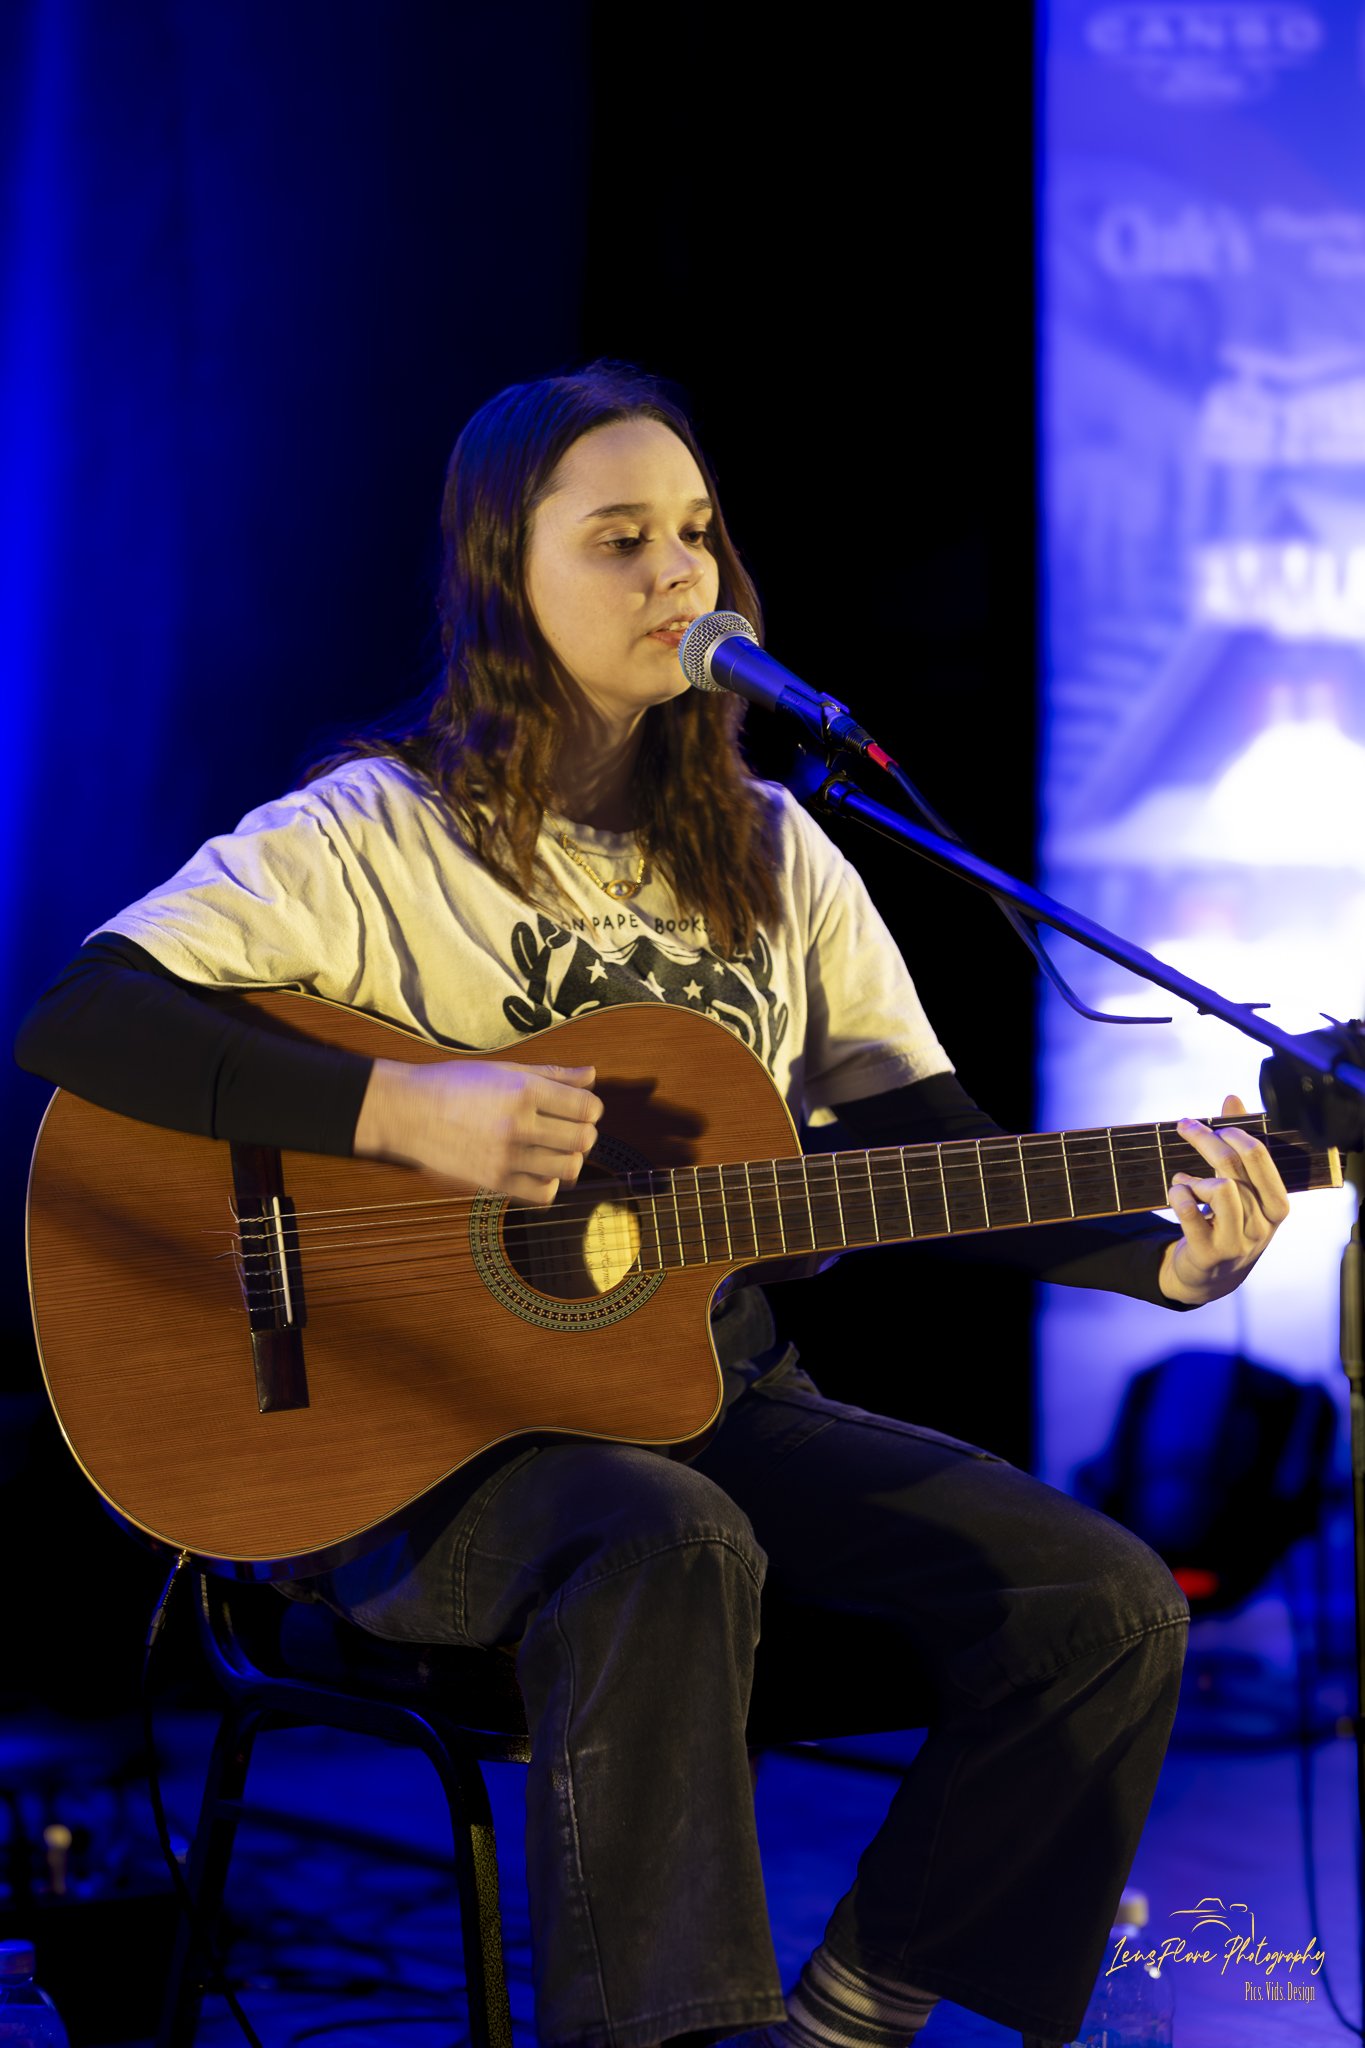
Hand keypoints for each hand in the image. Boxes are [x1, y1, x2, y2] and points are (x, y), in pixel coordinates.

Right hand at [354, 1057, 602, 1205]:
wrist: (408, 1112)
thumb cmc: (455, 1085)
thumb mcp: (505, 1070)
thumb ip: (552, 1075)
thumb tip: (592, 1076)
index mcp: (524, 1091)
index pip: (588, 1108)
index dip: (590, 1109)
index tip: (578, 1109)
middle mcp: (518, 1124)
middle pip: (584, 1139)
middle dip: (583, 1134)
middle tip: (566, 1130)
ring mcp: (506, 1157)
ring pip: (569, 1168)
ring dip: (568, 1159)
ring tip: (551, 1150)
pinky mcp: (494, 1182)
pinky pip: (544, 1194)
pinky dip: (548, 1183)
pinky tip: (536, 1169)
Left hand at [1157, 1094, 1290, 1305]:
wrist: (1210, 1277)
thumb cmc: (1228, 1222)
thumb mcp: (1241, 1186)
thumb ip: (1238, 1144)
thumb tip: (1233, 1098)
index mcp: (1277, 1204)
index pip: (1260, 1156)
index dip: (1234, 1132)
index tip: (1215, 1124)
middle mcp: (1263, 1224)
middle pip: (1233, 1165)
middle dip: (1205, 1138)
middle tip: (1185, 1126)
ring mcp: (1238, 1241)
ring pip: (1218, 1188)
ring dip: (1194, 1176)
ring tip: (1184, 1180)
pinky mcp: (1208, 1253)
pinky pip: (1189, 1211)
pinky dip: (1177, 1194)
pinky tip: (1177, 1194)